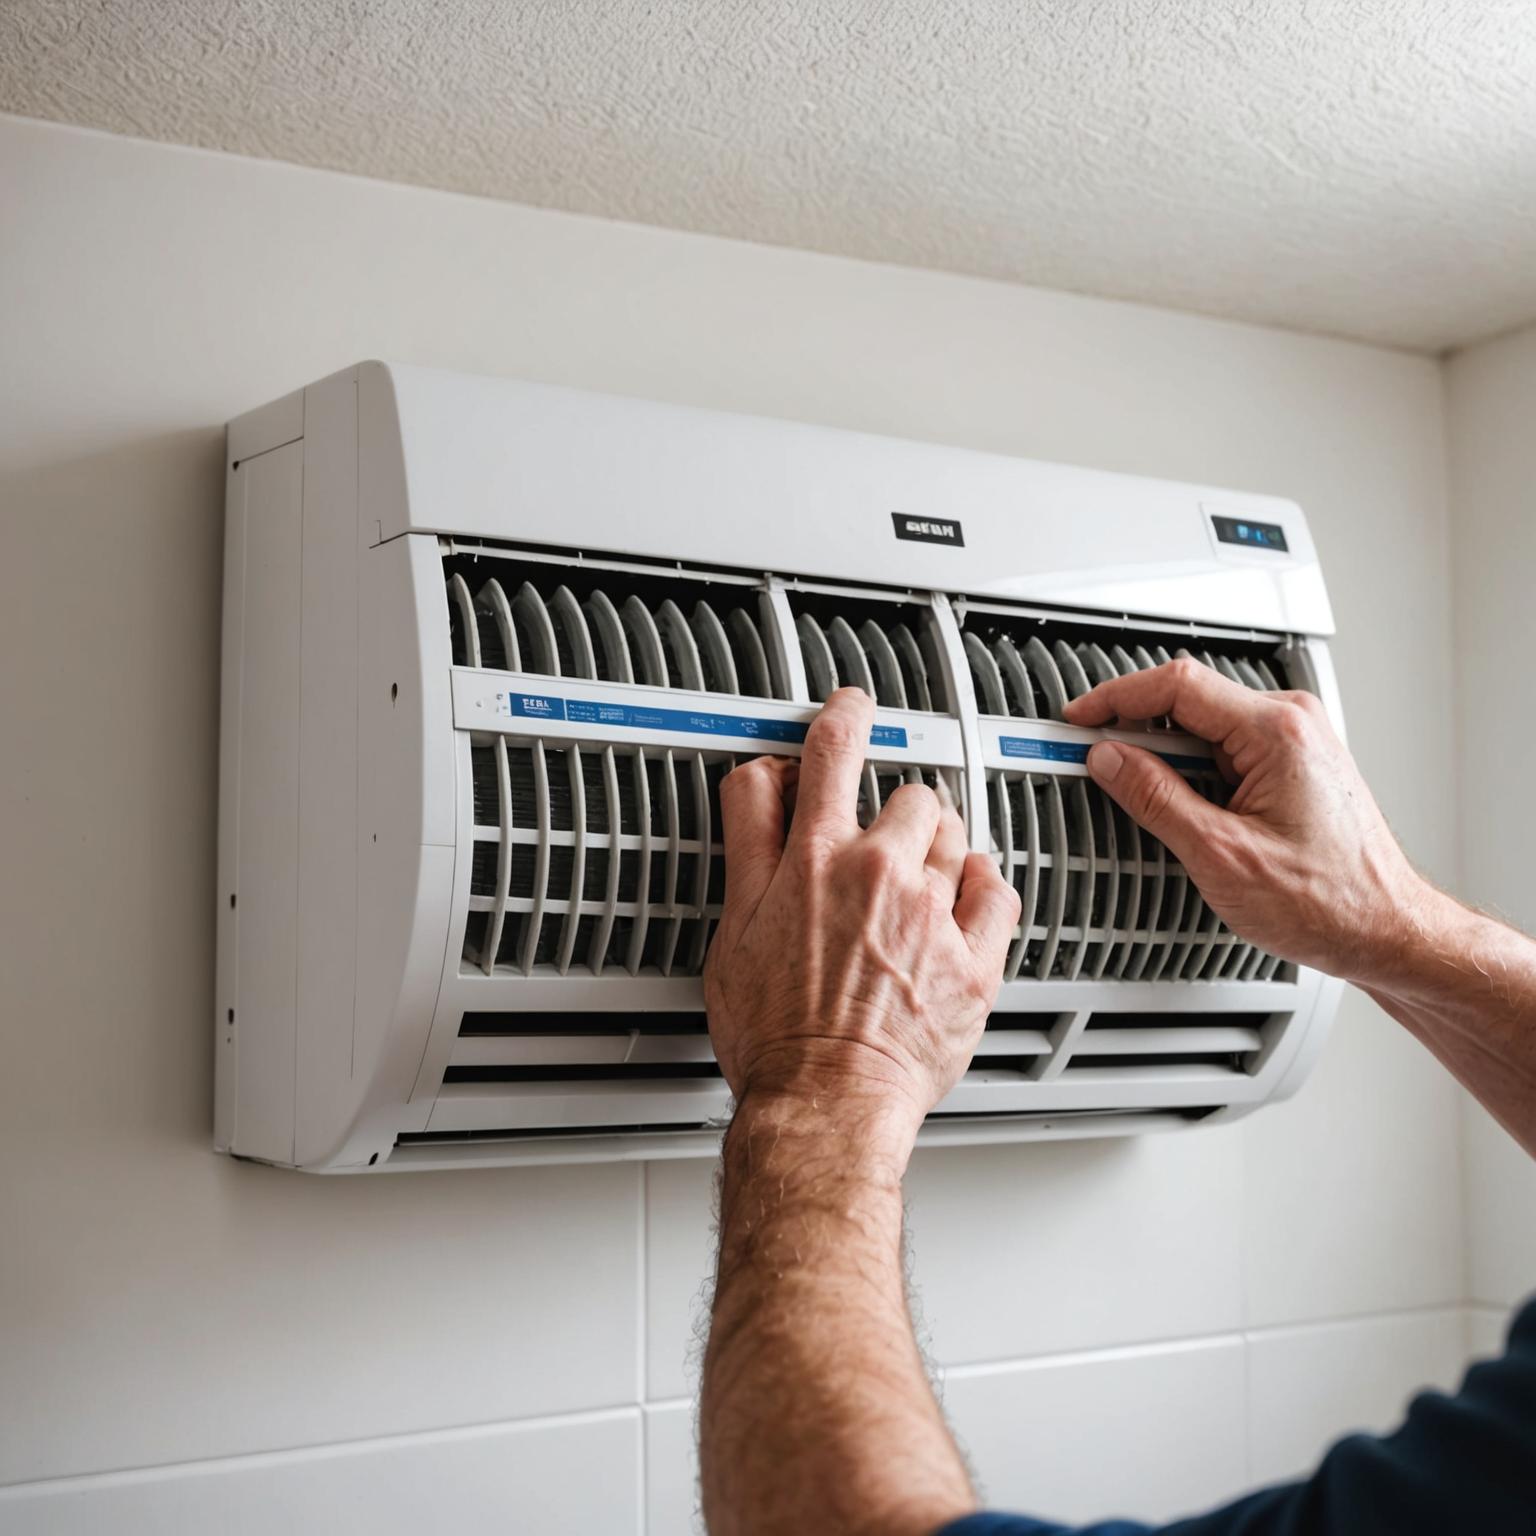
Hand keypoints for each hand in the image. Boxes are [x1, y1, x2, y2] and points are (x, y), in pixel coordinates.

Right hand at [703, 688, 1020, 1148]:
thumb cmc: (776, 1033)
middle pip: (909, 793)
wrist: (827, 1103)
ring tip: (918, 890)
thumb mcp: (731, 926)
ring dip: (939, 851)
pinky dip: (983, 892)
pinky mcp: (976, 961)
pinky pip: (998, 892)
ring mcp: (934, 917)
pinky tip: (962, 909)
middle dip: (897, 811)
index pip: (832, 752)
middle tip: (885, 847)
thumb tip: (761, 779)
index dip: (844, 715)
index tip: (853, 707)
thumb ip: (749, 839)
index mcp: (816, 860)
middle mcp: (882, 876)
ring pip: (956, 838)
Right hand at [1062, 658, 1430, 984]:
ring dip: (1165, 757)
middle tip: (1094, 763)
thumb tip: (1109, 760)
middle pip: (1188, 701)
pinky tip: (1180, 807)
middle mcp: (1293, 724)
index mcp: (1278, 732)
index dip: (1115, 698)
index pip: (1177, 685)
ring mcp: (1296, 742)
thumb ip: (1157, 798)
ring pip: (1205, 727)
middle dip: (1135, 731)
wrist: (1386, 932)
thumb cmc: (1329, 903)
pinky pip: (1226, 748)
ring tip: (1142, 800)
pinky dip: (1192, 770)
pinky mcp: (1293, 765)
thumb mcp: (1221, 855)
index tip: (1078, 719)